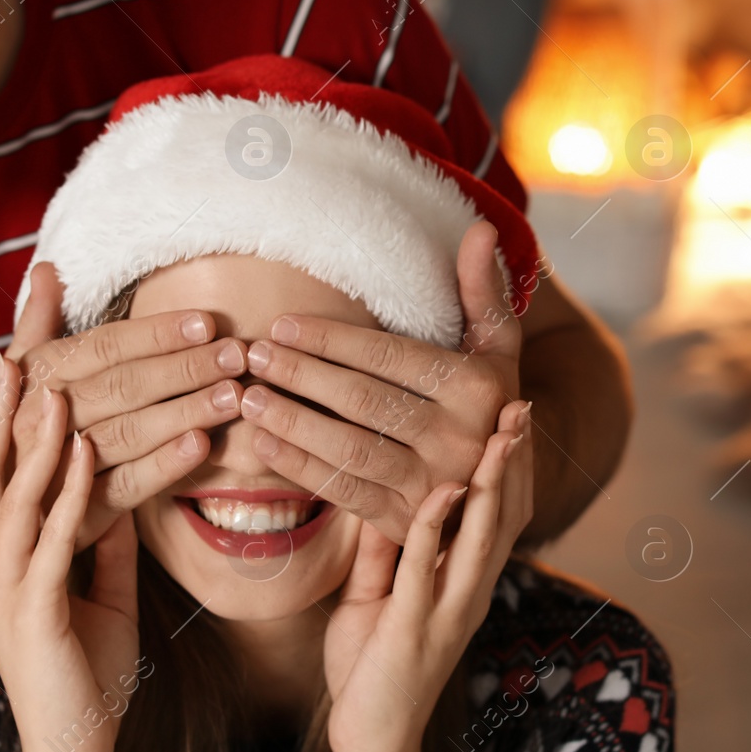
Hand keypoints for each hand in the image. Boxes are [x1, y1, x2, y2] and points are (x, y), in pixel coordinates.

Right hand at [0, 356, 140, 751]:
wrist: (76, 749)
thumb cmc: (86, 671)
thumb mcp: (99, 591)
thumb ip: (101, 542)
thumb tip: (119, 493)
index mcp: (0, 562)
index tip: (9, 370)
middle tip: (12, 358)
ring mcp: (4, 589)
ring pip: (10, 498)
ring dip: (34, 441)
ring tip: (56, 389)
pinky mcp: (32, 612)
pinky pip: (51, 538)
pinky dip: (69, 490)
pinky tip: (84, 452)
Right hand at [1, 262, 245, 546]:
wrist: (4, 507)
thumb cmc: (22, 427)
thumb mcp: (23, 375)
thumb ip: (38, 322)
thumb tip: (47, 268)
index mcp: (35, 377)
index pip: (103, 348)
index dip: (156, 335)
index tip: (207, 323)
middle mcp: (41, 418)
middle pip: (123, 387)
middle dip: (184, 369)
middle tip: (237, 356)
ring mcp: (60, 467)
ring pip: (129, 433)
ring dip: (185, 412)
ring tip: (232, 397)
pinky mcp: (80, 512)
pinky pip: (127, 486)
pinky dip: (164, 466)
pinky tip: (201, 446)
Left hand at [240, 223, 520, 542]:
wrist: (502, 488)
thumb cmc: (487, 402)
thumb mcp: (497, 348)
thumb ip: (481, 291)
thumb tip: (478, 230)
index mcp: (478, 388)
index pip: (389, 357)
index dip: (331, 340)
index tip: (282, 325)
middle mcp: (461, 438)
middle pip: (363, 401)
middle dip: (301, 375)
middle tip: (252, 356)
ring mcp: (435, 484)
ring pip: (349, 448)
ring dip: (291, 422)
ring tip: (248, 398)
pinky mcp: (409, 521)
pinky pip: (345, 491)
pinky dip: (300, 467)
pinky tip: (263, 444)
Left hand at [323, 400, 533, 751]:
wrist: (369, 742)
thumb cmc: (371, 666)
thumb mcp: (377, 592)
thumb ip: (386, 549)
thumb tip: (383, 496)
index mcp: (464, 581)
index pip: (500, 514)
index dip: (508, 465)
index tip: (510, 414)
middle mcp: (469, 591)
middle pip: (506, 516)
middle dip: (513, 460)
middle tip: (520, 406)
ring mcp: (448, 610)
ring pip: (483, 535)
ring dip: (492, 482)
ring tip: (501, 433)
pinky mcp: (416, 627)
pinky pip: (429, 567)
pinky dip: (438, 524)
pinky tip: (445, 488)